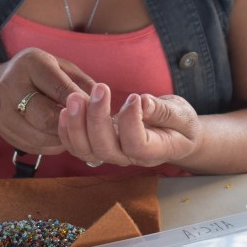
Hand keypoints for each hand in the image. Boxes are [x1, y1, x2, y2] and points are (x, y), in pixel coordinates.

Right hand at [0, 48, 93, 154]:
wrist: (0, 82)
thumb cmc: (40, 73)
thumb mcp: (62, 67)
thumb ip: (82, 83)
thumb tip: (102, 105)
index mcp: (31, 64)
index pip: (60, 88)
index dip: (82, 104)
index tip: (98, 112)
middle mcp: (11, 86)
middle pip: (45, 117)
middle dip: (71, 126)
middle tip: (87, 128)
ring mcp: (2, 111)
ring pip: (38, 136)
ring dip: (63, 139)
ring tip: (77, 134)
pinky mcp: (1, 129)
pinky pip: (32, 146)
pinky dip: (52, 146)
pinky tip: (62, 138)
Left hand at [58, 83, 200, 167]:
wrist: (175, 135)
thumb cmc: (180, 124)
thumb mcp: (182, 114)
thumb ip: (163, 111)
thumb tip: (143, 102)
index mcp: (154, 151)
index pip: (136, 145)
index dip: (131, 122)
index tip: (134, 97)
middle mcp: (129, 158)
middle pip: (105, 148)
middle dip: (97, 118)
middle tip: (98, 89)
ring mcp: (112, 153)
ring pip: (86, 150)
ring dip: (76, 125)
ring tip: (75, 97)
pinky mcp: (99, 145)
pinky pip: (77, 146)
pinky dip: (67, 131)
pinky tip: (64, 110)